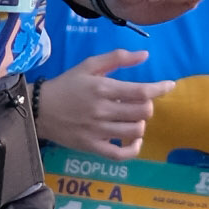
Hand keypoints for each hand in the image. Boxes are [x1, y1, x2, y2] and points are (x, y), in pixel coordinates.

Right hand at [38, 49, 155, 158]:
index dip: (160, 88)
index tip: (169, 86)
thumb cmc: (66, 85)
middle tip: (139, 103)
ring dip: (140, 123)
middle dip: (148, 106)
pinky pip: (121, 154)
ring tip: (132, 118)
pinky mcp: (92, 147)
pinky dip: (133, 149)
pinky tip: (134, 141)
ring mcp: (97, 131)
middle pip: (143, 112)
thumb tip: (145, 55)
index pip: (141, 90)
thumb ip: (117, 58)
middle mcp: (102, 110)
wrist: (39, 109)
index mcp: (103, 88)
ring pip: (135, 131)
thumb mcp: (88, 65)